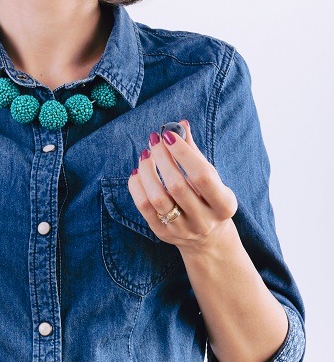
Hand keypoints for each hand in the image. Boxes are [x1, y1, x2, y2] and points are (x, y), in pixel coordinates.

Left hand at [127, 120, 237, 251]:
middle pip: (177, 186)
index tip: (169, 135)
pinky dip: (137, 186)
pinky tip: (138, 172)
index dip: (184, 154)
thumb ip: (195, 153)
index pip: (203, 176)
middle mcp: (204, 220)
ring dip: (147, 172)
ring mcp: (182, 229)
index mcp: (224, 205)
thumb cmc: (209, 198)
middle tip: (154, 141)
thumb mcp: (211, 177)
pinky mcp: (162, 233)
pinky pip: (144, 207)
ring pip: (158, 199)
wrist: (208, 237)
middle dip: (162, 158)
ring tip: (145, 155)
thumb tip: (180, 124)